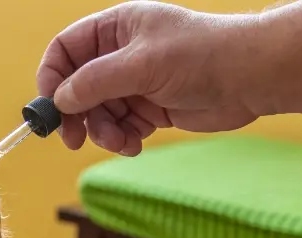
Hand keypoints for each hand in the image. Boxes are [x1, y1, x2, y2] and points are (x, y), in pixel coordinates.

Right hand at [36, 1, 261, 155]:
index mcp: (116, 28)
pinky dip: (122, 140)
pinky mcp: (151, 109)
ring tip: (120, 141)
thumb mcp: (141, 64)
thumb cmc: (202, 55)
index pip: (66, 49)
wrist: (251, 78)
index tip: (50, 107)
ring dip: (102, 131)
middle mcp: (121, 54)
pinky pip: (120, 128)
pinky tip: (135, 145)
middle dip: (75, 114)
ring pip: (98, 113)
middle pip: (77, 86)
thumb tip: (60, 99)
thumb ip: (96, 81)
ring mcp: (136, 82)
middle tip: (73, 139)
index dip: (52, 77)